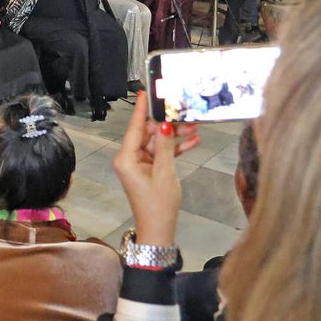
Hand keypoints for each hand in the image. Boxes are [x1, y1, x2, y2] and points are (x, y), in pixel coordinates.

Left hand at [110, 93, 198, 247]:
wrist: (159, 229)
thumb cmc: (159, 203)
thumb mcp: (164, 172)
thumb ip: (165, 146)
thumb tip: (164, 124)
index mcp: (126, 158)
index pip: (135, 127)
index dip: (142, 109)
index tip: (146, 91)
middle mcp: (129, 158)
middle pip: (148, 132)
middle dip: (167, 123)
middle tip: (186, 112)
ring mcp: (139, 163)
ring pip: (158, 141)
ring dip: (175, 135)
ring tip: (195, 127)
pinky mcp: (149, 169)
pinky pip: (161, 153)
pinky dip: (175, 148)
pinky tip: (193, 141)